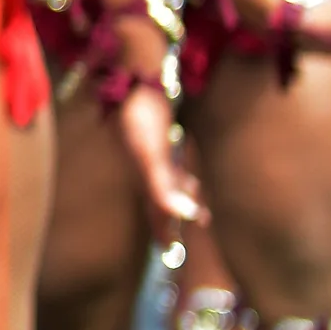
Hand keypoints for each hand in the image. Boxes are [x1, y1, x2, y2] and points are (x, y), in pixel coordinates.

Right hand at [115, 83, 198, 224]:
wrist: (131, 78)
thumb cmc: (138, 116)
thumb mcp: (148, 154)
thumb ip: (161, 186)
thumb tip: (184, 216)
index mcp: (141, 177)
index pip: (153, 212)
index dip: (162, 231)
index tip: (171, 251)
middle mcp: (145, 168)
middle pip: (160, 200)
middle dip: (176, 215)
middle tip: (198, 223)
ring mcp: (151, 153)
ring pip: (167, 182)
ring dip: (182, 194)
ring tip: (199, 202)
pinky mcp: (157, 136)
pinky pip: (170, 163)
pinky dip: (181, 174)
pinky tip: (188, 170)